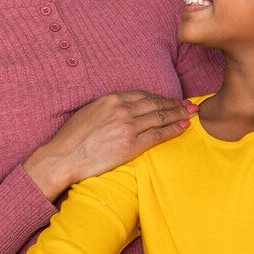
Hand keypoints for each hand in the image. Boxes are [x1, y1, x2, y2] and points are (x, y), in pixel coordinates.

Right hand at [24, 91, 198, 197]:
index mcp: (111, 99)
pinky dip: (173, 130)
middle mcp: (122, 109)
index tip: (170, 99)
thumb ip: (108, 107)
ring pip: (161, 117)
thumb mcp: (89, 112)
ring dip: (179, 114)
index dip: (160, 97)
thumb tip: (119, 107)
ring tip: (191, 114)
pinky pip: (158, 135)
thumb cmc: (71, 139)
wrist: (63, 158)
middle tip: (189, 104)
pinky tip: (183, 127)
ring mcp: (128, 127)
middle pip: (156, 104)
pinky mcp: (131, 145)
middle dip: (175, 104)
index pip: (144, 95)